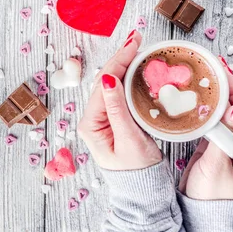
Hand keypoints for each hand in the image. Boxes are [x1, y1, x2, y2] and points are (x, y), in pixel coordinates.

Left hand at [77, 31, 162, 170]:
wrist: (142, 192)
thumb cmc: (137, 172)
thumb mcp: (129, 140)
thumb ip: (118, 110)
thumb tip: (108, 79)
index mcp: (90, 124)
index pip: (103, 84)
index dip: (118, 61)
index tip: (134, 44)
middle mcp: (92, 119)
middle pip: (105, 80)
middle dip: (120, 58)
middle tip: (137, 39)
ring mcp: (101, 119)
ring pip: (111, 85)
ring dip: (123, 65)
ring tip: (136, 47)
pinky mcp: (112, 121)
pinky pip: (118, 94)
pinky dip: (127, 78)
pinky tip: (135, 68)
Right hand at [179, 67, 232, 199]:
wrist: (201, 217)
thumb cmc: (213, 198)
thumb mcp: (218, 166)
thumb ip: (225, 136)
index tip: (222, 74)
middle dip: (226, 91)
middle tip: (211, 71)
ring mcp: (232, 146)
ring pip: (225, 116)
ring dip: (215, 99)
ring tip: (203, 81)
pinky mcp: (217, 148)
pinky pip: (214, 124)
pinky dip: (206, 112)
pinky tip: (197, 101)